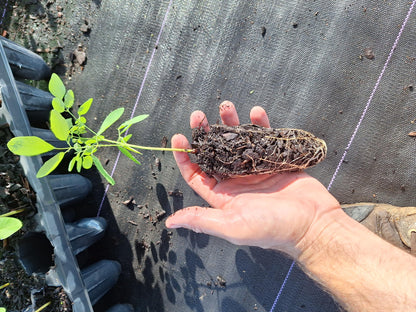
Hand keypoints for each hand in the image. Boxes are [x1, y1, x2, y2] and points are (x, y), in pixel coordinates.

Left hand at [165, 101, 340, 258]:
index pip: (197, 173)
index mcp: (223, 196)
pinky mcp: (276, 160)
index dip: (186, 156)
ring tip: (225, 106)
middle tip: (199, 116)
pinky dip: (261, 124)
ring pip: (238, 141)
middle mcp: (236, 181)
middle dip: (206, 133)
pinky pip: (265, 138)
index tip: (179, 137)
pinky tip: (256, 112)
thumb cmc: (272, 229)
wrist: (313, 224)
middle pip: (215, 152)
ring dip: (231, 123)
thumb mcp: (232, 225)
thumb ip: (202, 220)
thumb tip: (170, 223)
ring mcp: (256, 168)